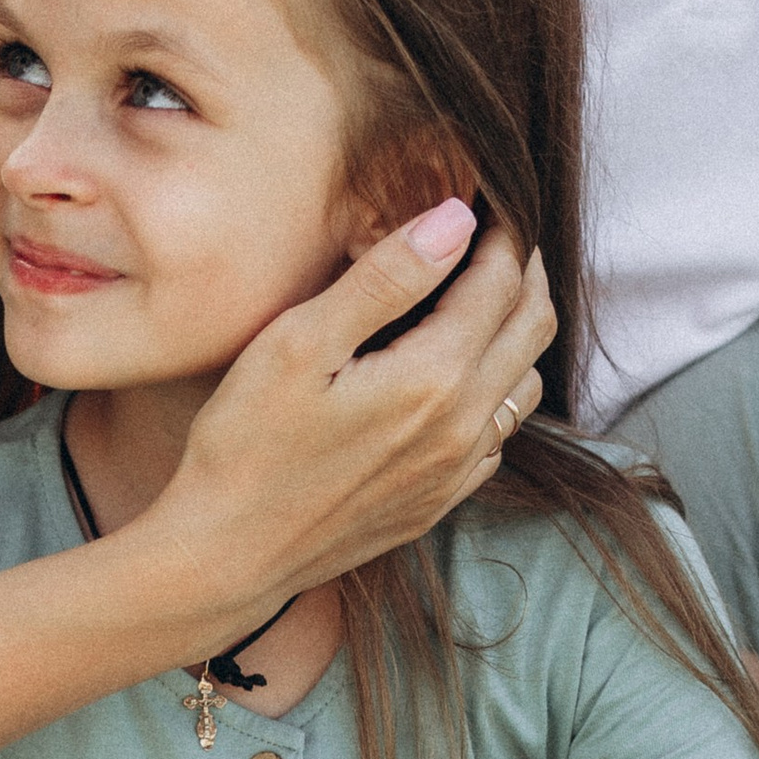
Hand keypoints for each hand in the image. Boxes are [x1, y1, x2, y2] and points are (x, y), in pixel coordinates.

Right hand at [159, 202, 553, 615]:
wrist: (226, 555)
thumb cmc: (245, 444)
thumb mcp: (298, 344)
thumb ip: (383, 279)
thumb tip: (455, 219)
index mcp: (434, 377)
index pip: (499, 282)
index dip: (499, 233)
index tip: (483, 202)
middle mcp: (463, 426)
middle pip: (531, 328)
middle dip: (521, 272)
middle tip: (495, 237)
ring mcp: (456, 472)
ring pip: (524, 383)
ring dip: (515, 331)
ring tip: (478, 298)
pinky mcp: (439, 502)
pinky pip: (497, 434)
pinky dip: (494, 390)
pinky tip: (455, 376)